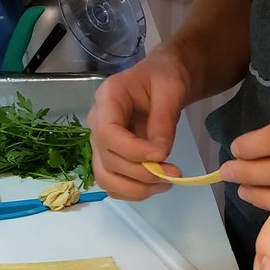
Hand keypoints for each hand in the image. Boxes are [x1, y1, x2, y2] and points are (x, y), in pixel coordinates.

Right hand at [86, 48, 190, 199]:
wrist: (162, 81)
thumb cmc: (165, 78)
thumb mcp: (171, 89)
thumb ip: (164, 119)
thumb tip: (160, 154)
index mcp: (108, 98)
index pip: (109, 133)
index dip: (134, 151)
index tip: (163, 155)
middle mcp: (96, 123)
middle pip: (108, 160)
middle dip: (141, 173)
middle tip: (173, 173)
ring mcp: (99, 143)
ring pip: (106, 178)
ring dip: (136, 189)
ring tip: (166, 184)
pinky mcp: (108, 158)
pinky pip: (113, 184)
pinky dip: (133, 192)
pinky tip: (155, 185)